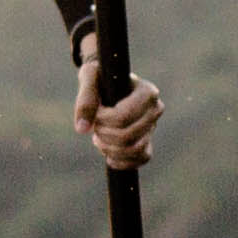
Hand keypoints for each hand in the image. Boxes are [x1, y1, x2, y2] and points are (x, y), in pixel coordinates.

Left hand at [74, 54, 162, 170]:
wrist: (108, 82)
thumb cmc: (100, 76)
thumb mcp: (89, 76)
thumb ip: (85, 99)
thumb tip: (82, 129)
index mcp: (147, 92)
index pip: (123, 117)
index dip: (103, 119)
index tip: (96, 111)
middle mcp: (155, 110)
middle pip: (127, 136)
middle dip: (104, 134)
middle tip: (96, 125)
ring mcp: (152, 127)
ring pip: (134, 150)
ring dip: (110, 149)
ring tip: (99, 138)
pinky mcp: (148, 141)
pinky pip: (141, 159)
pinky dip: (122, 161)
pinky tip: (108, 153)